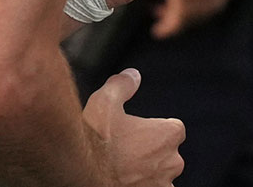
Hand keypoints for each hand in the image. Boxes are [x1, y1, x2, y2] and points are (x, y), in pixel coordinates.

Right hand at [83, 69, 184, 186]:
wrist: (80, 174)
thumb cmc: (95, 140)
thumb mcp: (105, 101)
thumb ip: (122, 85)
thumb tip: (133, 75)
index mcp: (169, 134)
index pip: (173, 129)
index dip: (154, 131)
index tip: (137, 134)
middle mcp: (172, 162)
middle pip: (166, 155)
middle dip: (149, 154)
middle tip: (123, 153)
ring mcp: (161, 185)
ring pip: (158, 177)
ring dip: (144, 175)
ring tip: (119, 171)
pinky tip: (119, 182)